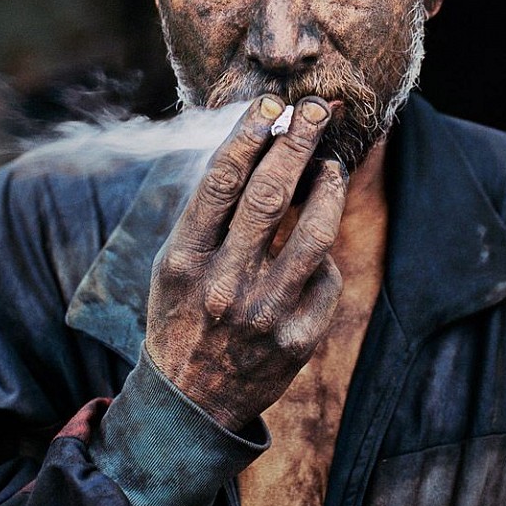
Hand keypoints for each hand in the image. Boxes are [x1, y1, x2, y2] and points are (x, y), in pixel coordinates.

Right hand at [145, 94, 346, 430]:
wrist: (191, 401)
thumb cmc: (183, 312)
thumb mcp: (175, 262)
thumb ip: (208, 213)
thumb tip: (255, 145)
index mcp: (185, 258)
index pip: (221, 181)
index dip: (250, 134)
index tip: (272, 104)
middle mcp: (223, 284)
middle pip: (270, 195)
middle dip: (298, 142)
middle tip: (317, 110)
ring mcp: (264, 315)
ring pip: (314, 233)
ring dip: (328, 187)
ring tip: (330, 164)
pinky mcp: (298, 341)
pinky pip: (326, 279)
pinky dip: (324, 256)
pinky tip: (315, 248)